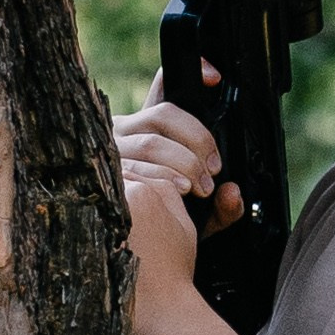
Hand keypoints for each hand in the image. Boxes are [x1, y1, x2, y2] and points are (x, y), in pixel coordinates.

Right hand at [110, 66, 246, 236]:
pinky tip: (172, 194)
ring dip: (182, 162)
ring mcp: (109, 152)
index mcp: (146, 130)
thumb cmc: (163, 230)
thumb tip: (233, 192)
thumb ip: (223, 208)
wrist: (136, 260)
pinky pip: (133, 168)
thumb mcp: (199, 218)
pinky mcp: (102, 173)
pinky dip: (160, 179)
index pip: (163, 88)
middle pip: (163, 114)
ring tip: (197, 188)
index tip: (215, 77)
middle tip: (213, 170)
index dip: (189, 74)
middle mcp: (123, 133)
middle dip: (197, 139)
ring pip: (150, 142)